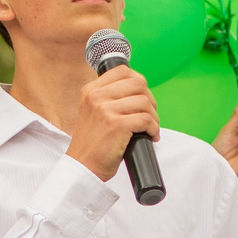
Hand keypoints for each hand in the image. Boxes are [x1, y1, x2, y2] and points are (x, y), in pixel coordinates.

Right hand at [68, 65, 158, 181]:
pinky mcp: (117, 125)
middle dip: (149, 100)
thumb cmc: (92, 143)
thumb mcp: (93, 111)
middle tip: (148, 115)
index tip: (142, 96)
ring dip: (154, 117)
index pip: (123, 71)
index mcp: (91, 90)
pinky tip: (150, 136)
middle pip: (138, 84)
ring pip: (145, 102)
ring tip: (149, 129)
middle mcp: (96, 96)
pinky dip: (154, 129)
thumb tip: (140, 91)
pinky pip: (147, 119)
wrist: (83, 166)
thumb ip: (109, 98)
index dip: (139, 82)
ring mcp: (106, 110)